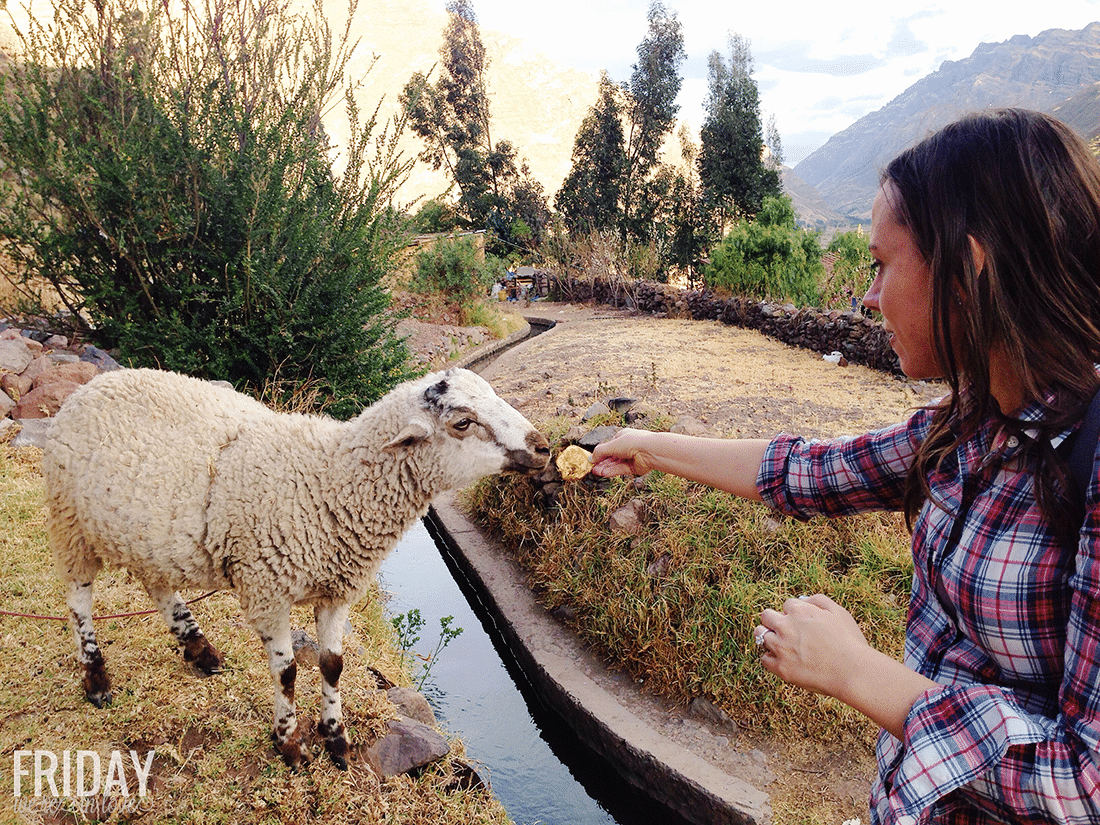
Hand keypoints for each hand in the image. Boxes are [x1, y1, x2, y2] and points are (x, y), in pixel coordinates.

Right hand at [590, 429, 655, 477]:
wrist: (650, 450)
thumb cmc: (633, 442)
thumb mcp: (611, 445)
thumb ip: (600, 452)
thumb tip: (591, 458)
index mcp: (623, 437)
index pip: (609, 446)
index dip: (600, 453)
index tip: (592, 459)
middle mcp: (627, 447)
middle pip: (611, 456)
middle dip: (602, 462)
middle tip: (592, 468)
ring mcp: (631, 458)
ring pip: (615, 464)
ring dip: (605, 468)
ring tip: (596, 472)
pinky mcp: (634, 467)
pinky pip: (621, 470)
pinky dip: (612, 471)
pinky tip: (604, 474)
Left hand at [755, 594, 870, 698]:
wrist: (852, 671)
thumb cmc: (849, 641)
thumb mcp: (839, 612)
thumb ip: (819, 600)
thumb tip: (801, 599)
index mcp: (798, 610)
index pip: (786, 605)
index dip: (794, 613)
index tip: (801, 623)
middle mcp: (785, 626)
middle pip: (766, 616)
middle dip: (773, 620)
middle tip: (785, 631)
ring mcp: (781, 647)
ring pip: (760, 635)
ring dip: (768, 637)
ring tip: (781, 645)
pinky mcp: (780, 667)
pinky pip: (764, 659)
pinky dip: (771, 659)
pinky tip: (783, 661)